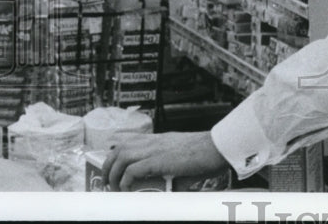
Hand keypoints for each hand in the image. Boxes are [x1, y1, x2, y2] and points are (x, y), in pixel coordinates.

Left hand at [102, 131, 227, 190]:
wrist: (220, 147)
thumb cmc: (209, 155)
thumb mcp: (186, 160)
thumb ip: (175, 172)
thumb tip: (172, 189)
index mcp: (162, 139)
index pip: (132, 138)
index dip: (116, 149)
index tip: (111, 162)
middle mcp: (156, 141)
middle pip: (120, 147)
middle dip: (108, 165)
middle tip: (107, 181)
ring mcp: (157, 149)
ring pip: (122, 156)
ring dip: (113, 173)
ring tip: (113, 187)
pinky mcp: (160, 160)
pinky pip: (133, 170)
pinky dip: (125, 180)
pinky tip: (127, 189)